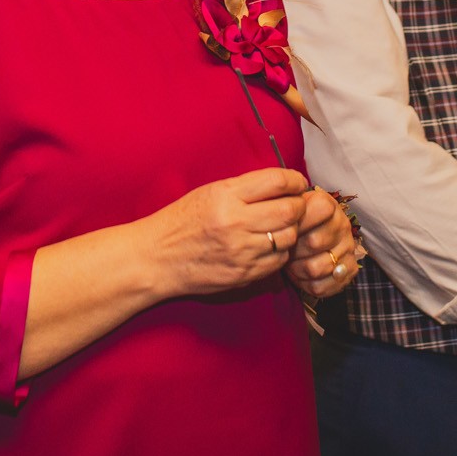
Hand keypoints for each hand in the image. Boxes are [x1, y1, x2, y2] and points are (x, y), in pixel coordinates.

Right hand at [143, 166, 308, 297]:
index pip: (276, 181)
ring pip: (289, 237)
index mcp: (225, 195)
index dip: (294, 181)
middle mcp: (235, 222)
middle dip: (299, 206)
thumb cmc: (182, 221)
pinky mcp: (244, 274)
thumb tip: (285, 185)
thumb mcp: (210, 192)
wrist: (157, 258)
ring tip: (279, 227)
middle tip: (295, 205)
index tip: (297, 183)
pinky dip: (280, 252)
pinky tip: (267, 246)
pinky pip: (278, 261)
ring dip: (290, 231)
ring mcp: (241, 251)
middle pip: (290, 211)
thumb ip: (246, 188)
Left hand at [283, 188, 362, 299]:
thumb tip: (283, 214)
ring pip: (316, 267)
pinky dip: (305, 284)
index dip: (299, 221)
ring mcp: (348, 248)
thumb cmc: (292, 227)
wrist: (303, 245)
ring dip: (298, 269)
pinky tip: (302, 275)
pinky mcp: (349, 270)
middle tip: (287, 250)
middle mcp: (343, 225)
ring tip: (292, 263)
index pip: (320, 209)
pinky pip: (321, 286)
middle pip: (315, 242)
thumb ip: (286, 211)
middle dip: (294, 249)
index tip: (288, 227)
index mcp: (328, 205)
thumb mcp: (288, 213)